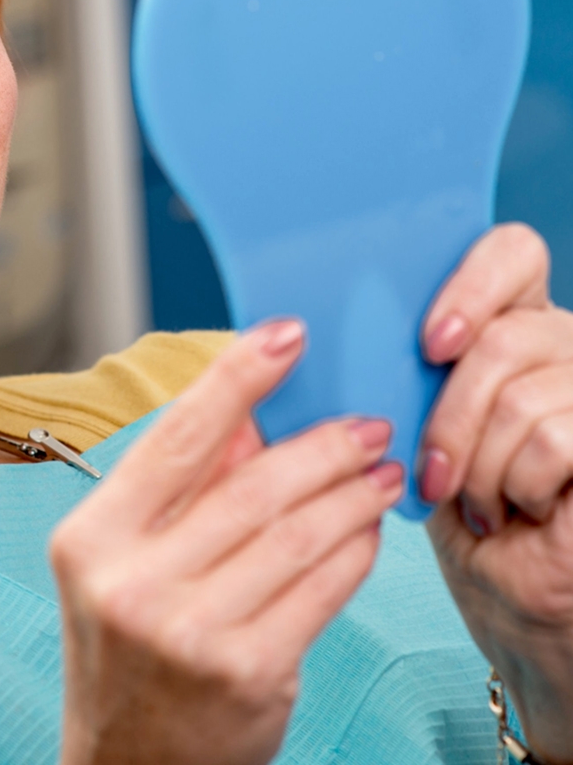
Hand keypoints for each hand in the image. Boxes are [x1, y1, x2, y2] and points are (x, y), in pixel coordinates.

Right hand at [51, 321, 402, 764]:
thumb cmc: (127, 650)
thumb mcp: (125, 561)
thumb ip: (181, 489)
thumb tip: (255, 417)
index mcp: (91, 537)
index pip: (175, 439)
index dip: (236, 378)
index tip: (285, 335)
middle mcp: (132, 582)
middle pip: (250, 487)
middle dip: (321, 445)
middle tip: (365, 423)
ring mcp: (190, 633)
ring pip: (295, 535)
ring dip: (351, 494)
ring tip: (381, 470)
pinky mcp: (249, 675)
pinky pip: (321, 590)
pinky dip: (355, 551)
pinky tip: (368, 531)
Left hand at [420, 223, 572, 760]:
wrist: (508, 595)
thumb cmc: (451, 501)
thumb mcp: (411, 418)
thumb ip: (389, 359)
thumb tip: (298, 324)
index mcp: (511, 317)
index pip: (512, 250)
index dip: (473, 284)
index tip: (429, 343)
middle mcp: (563, 343)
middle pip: (507, 336)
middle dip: (452, 415)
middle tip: (433, 468)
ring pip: (524, 394)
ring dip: (481, 464)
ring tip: (475, 498)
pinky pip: (556, 441)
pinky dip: (519, 486)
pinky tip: (515, 510)